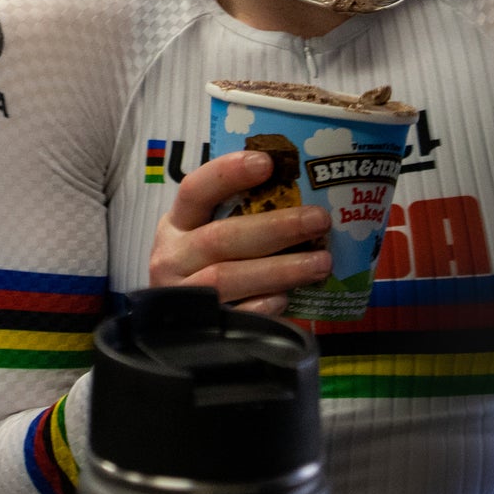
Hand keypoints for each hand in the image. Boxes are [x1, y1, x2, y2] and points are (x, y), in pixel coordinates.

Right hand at [148, 150, 332, 316]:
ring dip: (279, 269)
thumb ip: (240, 216)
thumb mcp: (207, 234)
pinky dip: (262, 305)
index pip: (195, 190)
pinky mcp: (197, 330)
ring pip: (226, 277)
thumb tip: (306, 191)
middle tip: (319, 220)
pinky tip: (287, 298)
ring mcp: (182, 295)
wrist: (176, 327)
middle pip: (221, 238)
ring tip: (321, 262)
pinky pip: (233, 316)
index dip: (227, 174)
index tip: (267, 163)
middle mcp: (172, 257)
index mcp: (177, 224)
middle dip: (275, 228)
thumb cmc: (206, 267)